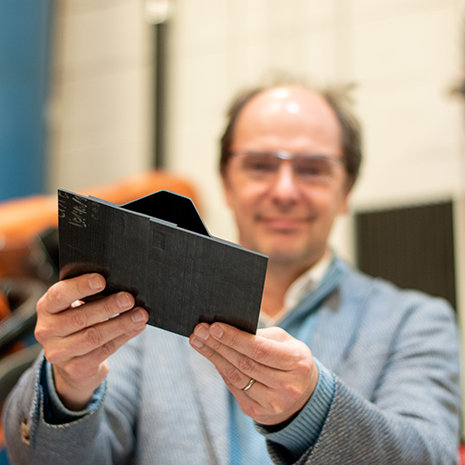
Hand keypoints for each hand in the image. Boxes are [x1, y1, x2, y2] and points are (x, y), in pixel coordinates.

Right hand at [34, 273, 148, 409]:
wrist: (72, 360)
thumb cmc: (79, 320)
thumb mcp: (77, 305)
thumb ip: (92, 296)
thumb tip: (123, 289)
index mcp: (47, 307)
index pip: (59, 295)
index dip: (80, 286)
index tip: (102, 280)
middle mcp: (46, 330)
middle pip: (80, 318)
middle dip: (108, 307)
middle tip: (129, 299)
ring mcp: (58, 353)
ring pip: (94, 337)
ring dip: (121, 324)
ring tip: (141, 315)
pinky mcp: (74, 369)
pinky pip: (104, 351)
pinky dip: (124, 337)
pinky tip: (137, 327)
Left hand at [189, 322, 317, 425]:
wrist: (303, 393)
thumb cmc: (289, 358)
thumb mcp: (285, 342)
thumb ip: (261, 336)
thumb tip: (227, 329)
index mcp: (297, 363)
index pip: (260, 350)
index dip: (235, 339)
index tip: (214, 326)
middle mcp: (287, 387)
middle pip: (244, 363)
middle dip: (218, 345)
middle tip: (199, 330)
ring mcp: (273, 403)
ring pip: (236, 377)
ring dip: (213, 357)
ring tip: (198, 340)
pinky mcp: (258, 413)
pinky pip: (234, 388)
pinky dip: (220, 369)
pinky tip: (211, 355)